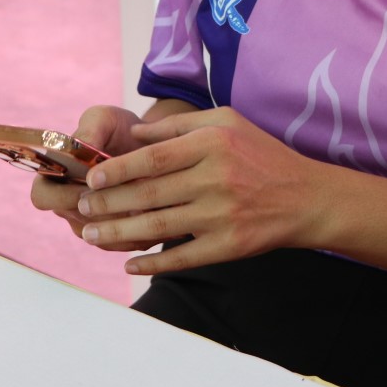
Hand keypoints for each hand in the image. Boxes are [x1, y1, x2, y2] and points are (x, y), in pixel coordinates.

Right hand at [30, 106, 159, 251]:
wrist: (149, 144)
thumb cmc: (119, 129)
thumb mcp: (104, 119)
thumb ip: (90, 129)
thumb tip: (80, 146)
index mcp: (54, 177)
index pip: (42, 197)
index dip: (63, 195)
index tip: (90, 185)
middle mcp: (68, 205)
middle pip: (76, 222)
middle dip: (102, 213)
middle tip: (126, 200)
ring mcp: (91, 225)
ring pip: (101, 238)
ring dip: (124, 225)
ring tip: (147, 207)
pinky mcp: (117, 236)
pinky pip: (124, 244)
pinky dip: (141, 233)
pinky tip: (158, 216)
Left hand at [75, 107, 324, 275]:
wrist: (305, 198)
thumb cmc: (260, 154)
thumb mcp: (226, 122)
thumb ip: (178, 124)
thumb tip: (134, 134)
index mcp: (212, 143)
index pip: (153, 158)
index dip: (117, 170)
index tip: (91, 178)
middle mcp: (216, 177)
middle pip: (149, 193)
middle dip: (108, 203)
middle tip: (81, 207)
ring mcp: (222, 214)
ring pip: (159, 226)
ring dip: (119, 232)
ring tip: (91, 234)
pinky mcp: (229, 245)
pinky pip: (182, 257)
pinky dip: (153, 263)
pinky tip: (129, 264)